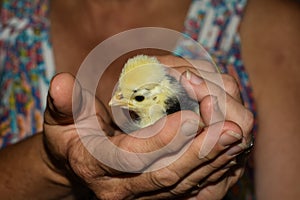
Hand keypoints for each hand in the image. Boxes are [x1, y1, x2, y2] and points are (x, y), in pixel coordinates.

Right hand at [43, 72, 250, 198]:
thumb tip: (62, 83)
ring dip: (212, 160)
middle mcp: (119, 189)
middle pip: (166, 175)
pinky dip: (211, 169)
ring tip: (235, 134)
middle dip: (199, 152)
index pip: (131, 158)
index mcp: (94, 167)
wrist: (79, 162)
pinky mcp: (157, 195)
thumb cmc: (72, 135)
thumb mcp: (62, 119)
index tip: (190, 116)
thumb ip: (64, 103)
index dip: (161, 139)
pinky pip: (190, 187)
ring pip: (183, 183)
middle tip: (228, 128)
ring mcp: (141, 196)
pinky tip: (228, 150)